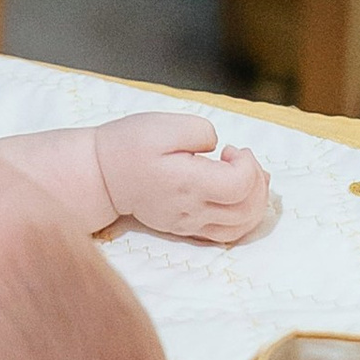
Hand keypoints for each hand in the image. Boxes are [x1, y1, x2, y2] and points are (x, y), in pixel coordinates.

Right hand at [94, 111, 271, 245]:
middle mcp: (193, 210)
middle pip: (248, 210)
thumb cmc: (129, 146)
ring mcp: (190, 224)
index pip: (240, 185)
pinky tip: (237, 196)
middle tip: (242, 159)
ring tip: (245, 177)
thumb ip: (201, 131)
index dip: (248, 164)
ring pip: (242, 227)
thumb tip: (220, 148)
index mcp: (188, 183)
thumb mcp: (163, 124)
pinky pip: (227, 235)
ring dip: (255, 202)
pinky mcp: (186, 229)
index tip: (230, 148)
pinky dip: (244, 218)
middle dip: (258, 181)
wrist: (102, 176)